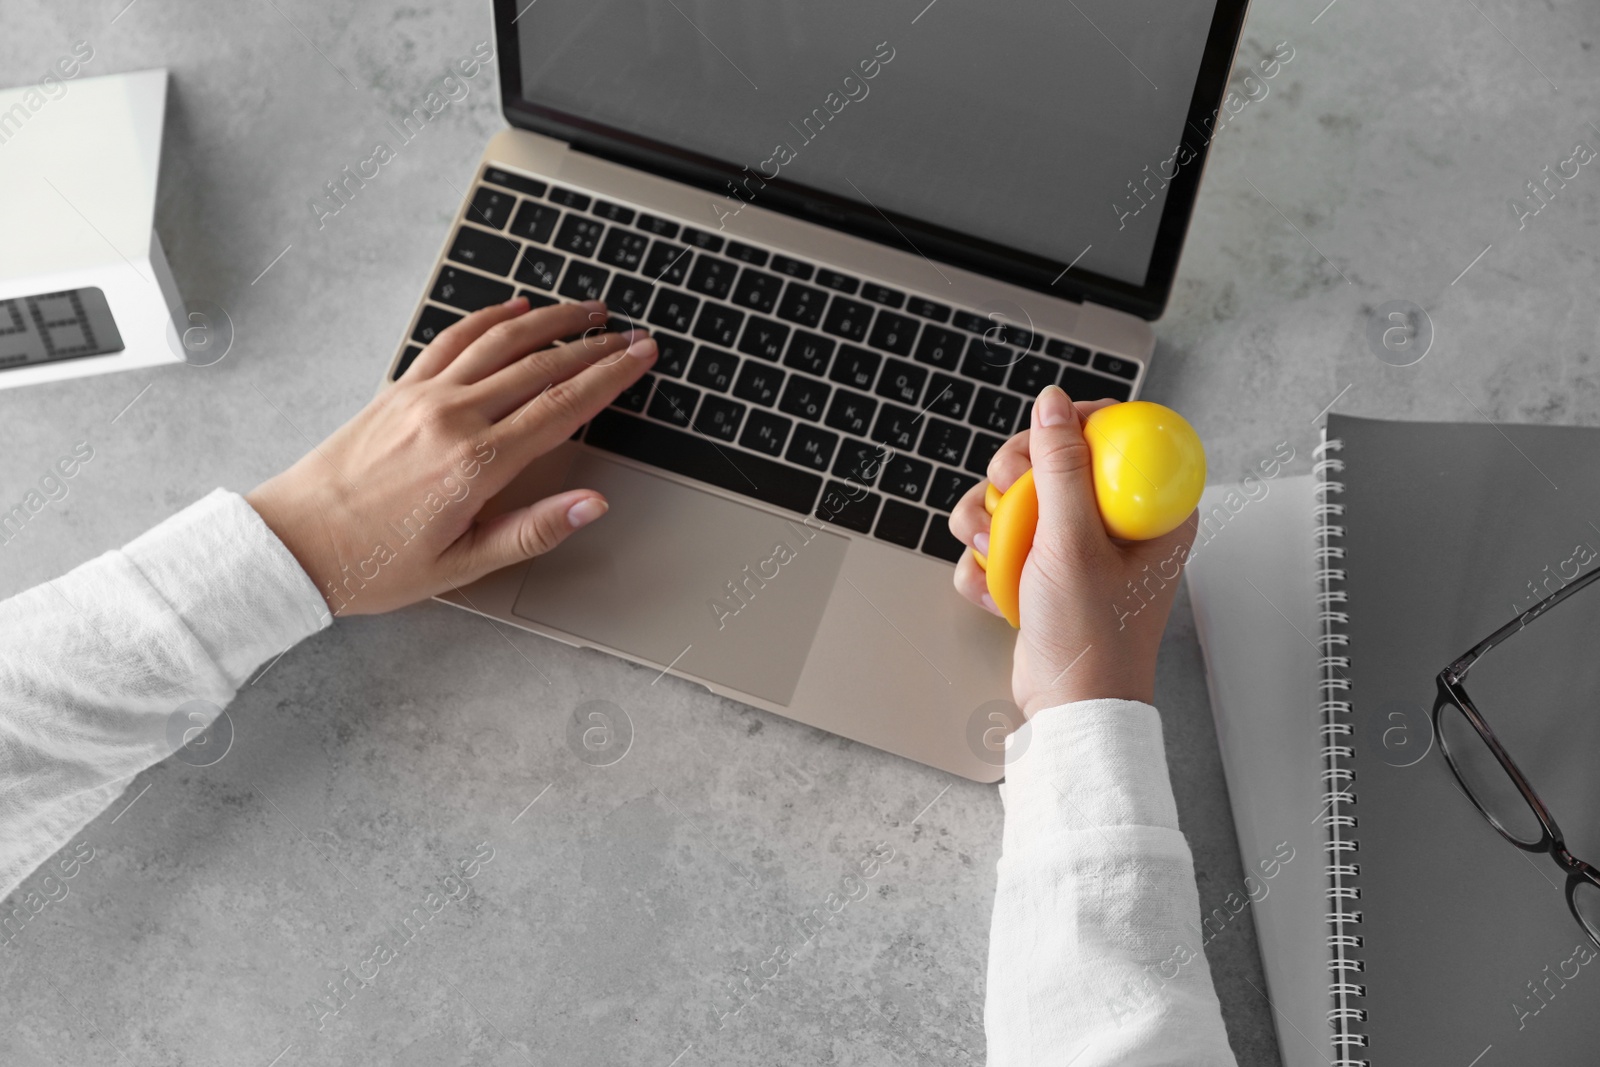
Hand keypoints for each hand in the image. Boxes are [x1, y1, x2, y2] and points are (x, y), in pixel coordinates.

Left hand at [246, 296, 655, 615]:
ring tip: (588, 312)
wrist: (293, 545)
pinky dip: (490, 319)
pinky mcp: (398, 390)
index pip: (562, 407)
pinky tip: (516, 310)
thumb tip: (591, 504)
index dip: (609, 379)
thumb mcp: (463, 565)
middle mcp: (452, 418)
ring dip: (551, 321)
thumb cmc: (372, 564)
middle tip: (631, 335)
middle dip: (594, 347)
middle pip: (540, 367)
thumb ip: (533, 531)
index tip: (640, 358)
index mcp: (476, 464)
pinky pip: (453, 340)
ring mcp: (422, 397)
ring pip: (500, 342)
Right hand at [948, 385, 1196, 716]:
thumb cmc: (1091, 640)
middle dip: (1016, 478)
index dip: (1070, 426)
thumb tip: (1053, 403)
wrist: (1068, 710)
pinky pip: (1001, 541)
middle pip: (1054, 457)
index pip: (1116, 432)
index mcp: (1150, 509)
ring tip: (995, 554)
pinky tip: (992, 588)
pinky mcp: (1043, 569)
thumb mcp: (1073, 544)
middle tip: (1007, 498)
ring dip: (991, 522)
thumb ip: (1061, 468)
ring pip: (1019, 496)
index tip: (1038, 445)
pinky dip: (986, 561)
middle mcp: (1116, 522)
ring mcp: (1076, 545)